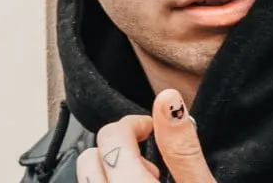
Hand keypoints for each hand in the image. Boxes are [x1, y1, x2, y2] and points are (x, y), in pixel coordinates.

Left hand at [75, 89, 215, 181]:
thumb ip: (182, 147)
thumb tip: (168, 97)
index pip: (110, 135)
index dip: (134, 124)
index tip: (153, 130)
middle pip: (90, 156)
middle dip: (119, 150)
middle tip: (151, 161)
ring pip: (90, 177)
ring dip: (113, 171)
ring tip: (147, 181)